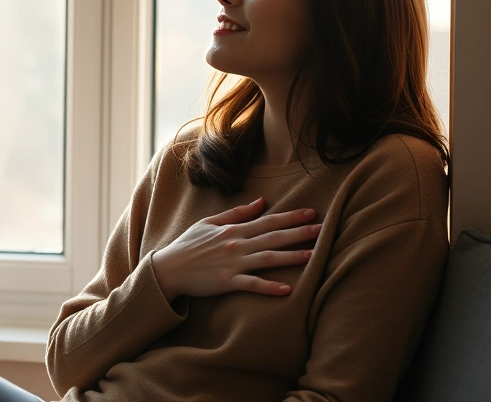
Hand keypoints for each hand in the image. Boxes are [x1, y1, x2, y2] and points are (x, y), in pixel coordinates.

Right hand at [151, 198, 319, 300]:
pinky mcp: (227, 282)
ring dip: (292, 256)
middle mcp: (236, 244)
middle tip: (323, 230)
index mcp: (233, 230)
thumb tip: (261, 201)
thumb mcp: (209, 222)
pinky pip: (252, 284)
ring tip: (314, 256)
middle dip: (300, 233)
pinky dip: (269, 286)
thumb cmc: (187, 245)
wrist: (167, 269)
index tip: (311, 212)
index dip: (291, 217)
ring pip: (268, 258)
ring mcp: (232, 263)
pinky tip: (287, 289)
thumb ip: (236, 213)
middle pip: (273, 237)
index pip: (268, 220)